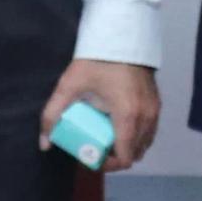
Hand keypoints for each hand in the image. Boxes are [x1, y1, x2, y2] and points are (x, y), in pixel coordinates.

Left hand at [39, 59, 159, 171]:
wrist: (120, 35)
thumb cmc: (95, 61)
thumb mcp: (69, 87)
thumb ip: (52, 115)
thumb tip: (44, 144)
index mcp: (127, 116)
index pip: (125, 157)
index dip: (108, 165)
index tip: (92, 158)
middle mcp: (146, 117)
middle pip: (135, 153)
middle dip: (116, 157)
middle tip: (97, 149)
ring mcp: (154, 110)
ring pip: (145, 143)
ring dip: (128, 146)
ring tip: (107, 137)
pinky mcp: (157, 102)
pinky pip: (150, 130)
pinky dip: (137, 135)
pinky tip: (120, 125)